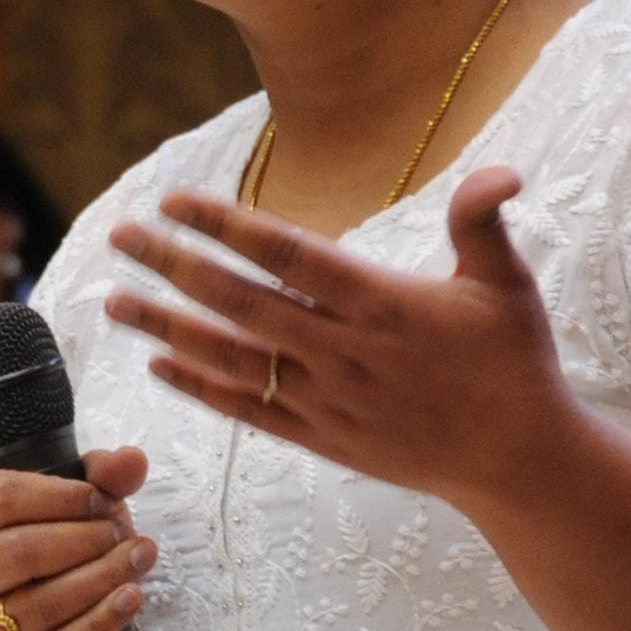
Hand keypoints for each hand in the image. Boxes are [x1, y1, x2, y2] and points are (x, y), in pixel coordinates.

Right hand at [0, 448, 154, 630]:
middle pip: (22, 551)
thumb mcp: (76, 511)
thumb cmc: (58, 559)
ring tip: (140, 560)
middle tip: (127, 534)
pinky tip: (130, 599)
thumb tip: (132, 459)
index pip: (0, 498)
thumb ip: (102, 479)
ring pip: (43, 602)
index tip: (103, 500)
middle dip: (85, 540)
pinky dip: (102, 622)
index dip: (60, 496)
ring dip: (102, 578)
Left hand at [103, 168, 577, 509]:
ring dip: (165, 327)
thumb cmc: (514, 362)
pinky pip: (246, 410)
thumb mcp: (507, 283)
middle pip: (239, 302)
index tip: (174, 200)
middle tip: (120, 234)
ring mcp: (327, 400)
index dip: (226, 226)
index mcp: (382, 303)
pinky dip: (199, 386)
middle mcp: (343, 352)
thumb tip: (502, 168)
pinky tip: (157, 363)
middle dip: (172, 265)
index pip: (287, 254)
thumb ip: (483, 221)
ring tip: (113, 299)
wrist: (518, 462)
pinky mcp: (322, 439)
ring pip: (229, 359)